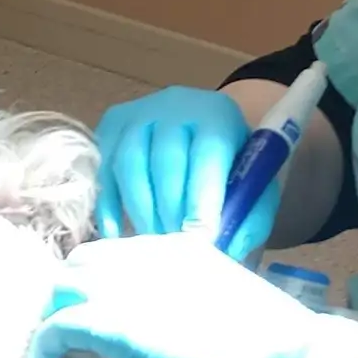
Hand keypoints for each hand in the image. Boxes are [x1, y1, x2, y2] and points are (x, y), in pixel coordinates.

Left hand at [30, 234, 333, 357]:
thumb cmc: (272, 341)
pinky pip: (57, 326)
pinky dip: (45, 343)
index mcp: (176, 247)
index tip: (103, 309)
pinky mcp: (110, 322)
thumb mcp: (224, 300)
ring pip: (63, 288)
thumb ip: (189, 299)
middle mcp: (144, 255)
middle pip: (83, 263)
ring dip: (56, 315)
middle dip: (72, 293)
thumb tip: (170, 324)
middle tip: (73, 329)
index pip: (119, 253)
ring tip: (57, 347)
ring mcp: (124, 286)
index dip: (103, 283)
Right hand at [93, 88, 271, 253]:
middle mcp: (174, 106)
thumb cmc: (230, 160)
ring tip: (153, 240)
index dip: (202, 199)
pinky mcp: (110, 127)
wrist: (201, 122)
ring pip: (128, 164)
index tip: (201, 240)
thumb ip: (250, 217)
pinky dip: (108, 206)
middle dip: (170, 210)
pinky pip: (103, 170)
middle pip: (165, 161)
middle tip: (176, 247)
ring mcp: (137, 114)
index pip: (208, 154)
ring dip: (140, 210)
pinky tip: (117, 233)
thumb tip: (225, 251)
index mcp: (217, 116)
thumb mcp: (254, 183)